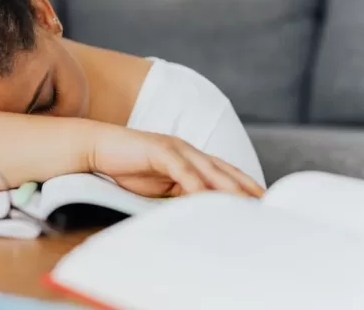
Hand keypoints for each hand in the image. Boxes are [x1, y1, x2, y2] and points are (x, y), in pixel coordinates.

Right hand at [89, 129, 264, 197]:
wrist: (97, 148)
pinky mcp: (158, 150)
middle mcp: (186, 150)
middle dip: (246, 188)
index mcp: (189, 158)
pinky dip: (194, 183)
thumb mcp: (158, 187)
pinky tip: (205, 197)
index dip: (244, 186)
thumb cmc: (126, 168)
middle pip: (224, 170)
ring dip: (227, 187)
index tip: (262, 203)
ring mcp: (174, 148)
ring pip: (208, 169)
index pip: (224, 172)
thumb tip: (197, 215)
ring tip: (244, 204)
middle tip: (265, 205)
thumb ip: (178, 196)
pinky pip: (181, 169)